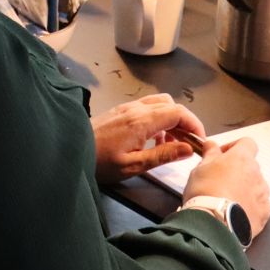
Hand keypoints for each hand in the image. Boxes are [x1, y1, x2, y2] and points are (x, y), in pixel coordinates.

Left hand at [91, 92, 207, 184]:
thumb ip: (163, 155)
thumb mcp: (134, 165)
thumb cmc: (101, 162)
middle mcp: (136, 108)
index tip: (199, 141)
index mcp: (142, 120)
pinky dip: (157, 119)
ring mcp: (127, 107)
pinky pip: (147, 107)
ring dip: (170, 120)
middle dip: (184, 122)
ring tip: (170, 144)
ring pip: (159, 103)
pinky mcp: (120, 111)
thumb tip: (188, 149)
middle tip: (187, 143)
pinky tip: (152, 139)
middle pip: (171, 104)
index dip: (194, 124)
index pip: (178, 112)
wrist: (70, 149)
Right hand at [184, 136, 269, 237]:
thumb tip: (211, 146)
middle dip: (237, 171)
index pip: (247, 143)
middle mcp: (256, 174)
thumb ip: (210, 154)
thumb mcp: (200, 168)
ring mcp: (262, 194)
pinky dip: (249, 206)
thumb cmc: (206, 194)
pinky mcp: (264, 213)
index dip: (234, 147)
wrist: (214, 223)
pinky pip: (259, 205)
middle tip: (219, 180)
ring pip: (255, 186)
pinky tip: (235, 211)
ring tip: (225, 199)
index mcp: (241, 158)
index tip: (222, 155)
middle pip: (250, 166)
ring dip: (244, 189)